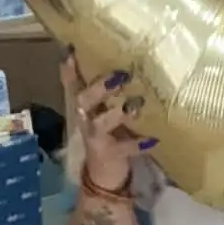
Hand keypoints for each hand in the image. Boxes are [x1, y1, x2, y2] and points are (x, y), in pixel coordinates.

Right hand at [63, 51, 154, 191]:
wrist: (103, 174)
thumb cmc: (107, 132)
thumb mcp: (103, 110)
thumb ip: (105, 88)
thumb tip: (119, 58)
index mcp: (83, 106)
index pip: (72, 83)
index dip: (69, 68)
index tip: (72, 50)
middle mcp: (85, 119)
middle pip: (83, 100)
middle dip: (100, 87)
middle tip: (122, 75)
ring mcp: (95, 137)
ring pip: (100, 123)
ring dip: (119, 112)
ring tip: (136, 105)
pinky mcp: (110, 154)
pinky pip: (123, 148)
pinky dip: (138, 144)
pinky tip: (153, 139)